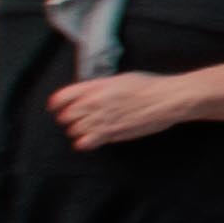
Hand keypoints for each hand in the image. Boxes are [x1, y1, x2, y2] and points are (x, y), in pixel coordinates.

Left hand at [46, 70, 193, 151]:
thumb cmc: (149, 86)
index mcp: (96, 87)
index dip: (57, 104)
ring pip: (74, 130)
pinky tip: (91, 139)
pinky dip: (84, 143)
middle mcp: (95, 103)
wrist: (167, 100)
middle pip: (66, 116)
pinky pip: (85, 143)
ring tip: (88, 128)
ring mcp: (102, 120)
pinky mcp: (111, 134)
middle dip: (69, 118)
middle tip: (78, 118)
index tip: (56, 108)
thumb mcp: (120, 79)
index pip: (62, 97)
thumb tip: (88, 94)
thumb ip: (99, 88)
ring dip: (78, 130)